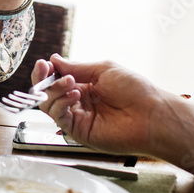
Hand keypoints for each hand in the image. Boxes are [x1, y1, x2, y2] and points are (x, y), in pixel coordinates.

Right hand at [31, 55, 165, 156]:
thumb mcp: (103, 70)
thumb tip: (54, 59)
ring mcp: (78, 117)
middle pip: (47, 92)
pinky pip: (59, 117)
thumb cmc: (135, 90)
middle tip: (45, 69)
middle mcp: (78, 101)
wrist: (151, 114)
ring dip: (54, 90)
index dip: (46, 71)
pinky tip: (74, 94)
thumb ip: (76, 67)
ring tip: (69, 82)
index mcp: (84, 85)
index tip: (44, 63)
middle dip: (42, 79)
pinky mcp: (79, 132)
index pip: (56, 78)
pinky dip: (61, 104)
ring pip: (49, 104)